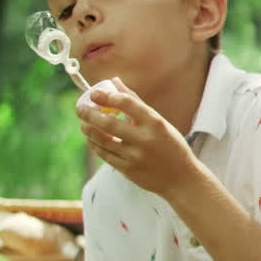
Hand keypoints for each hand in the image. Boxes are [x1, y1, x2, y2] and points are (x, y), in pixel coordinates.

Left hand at [79, 78, 199, 197]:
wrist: (181, 178)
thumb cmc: (170, 146)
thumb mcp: (159, 122)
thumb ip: (136, 103)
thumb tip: (114, 82)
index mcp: (155, 123)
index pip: (127, 104)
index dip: (107, 96)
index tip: (94, 93)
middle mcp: (145, 139)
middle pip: (109, 123)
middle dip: (89, 114)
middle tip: (80, 108)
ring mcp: (135, 156)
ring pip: (102, 140)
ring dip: (88, 129)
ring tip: (84, 123)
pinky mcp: (128, 170)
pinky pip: (104, 154)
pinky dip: (95, 144)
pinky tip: (92, 138)